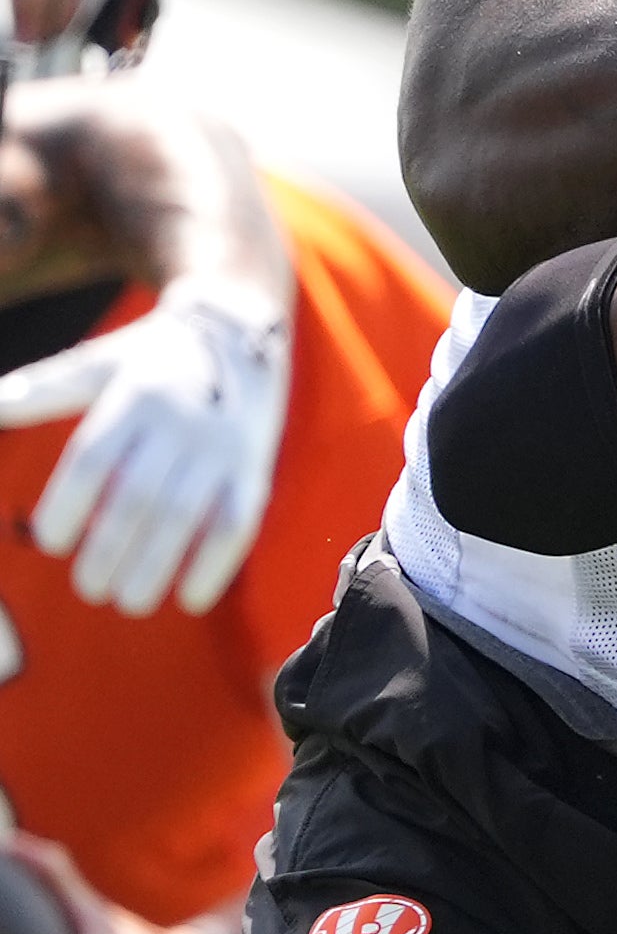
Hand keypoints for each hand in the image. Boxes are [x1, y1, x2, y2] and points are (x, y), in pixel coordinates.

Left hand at [0, 279, 289, 615]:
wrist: (243, 332)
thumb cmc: (155, 357)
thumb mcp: (99, 362)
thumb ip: (46, 388)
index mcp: (135, 397)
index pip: (93, 460)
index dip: (66, 509)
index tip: (50, 542)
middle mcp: (180, 421)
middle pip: (137, 497)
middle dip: (108, 552)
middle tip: (89, 588)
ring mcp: (222, 447)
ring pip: (185, 517)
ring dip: (155, 568)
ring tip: (128, 601)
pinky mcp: (254, 468)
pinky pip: (238, 523)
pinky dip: (214, 565)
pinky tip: (189, 597)